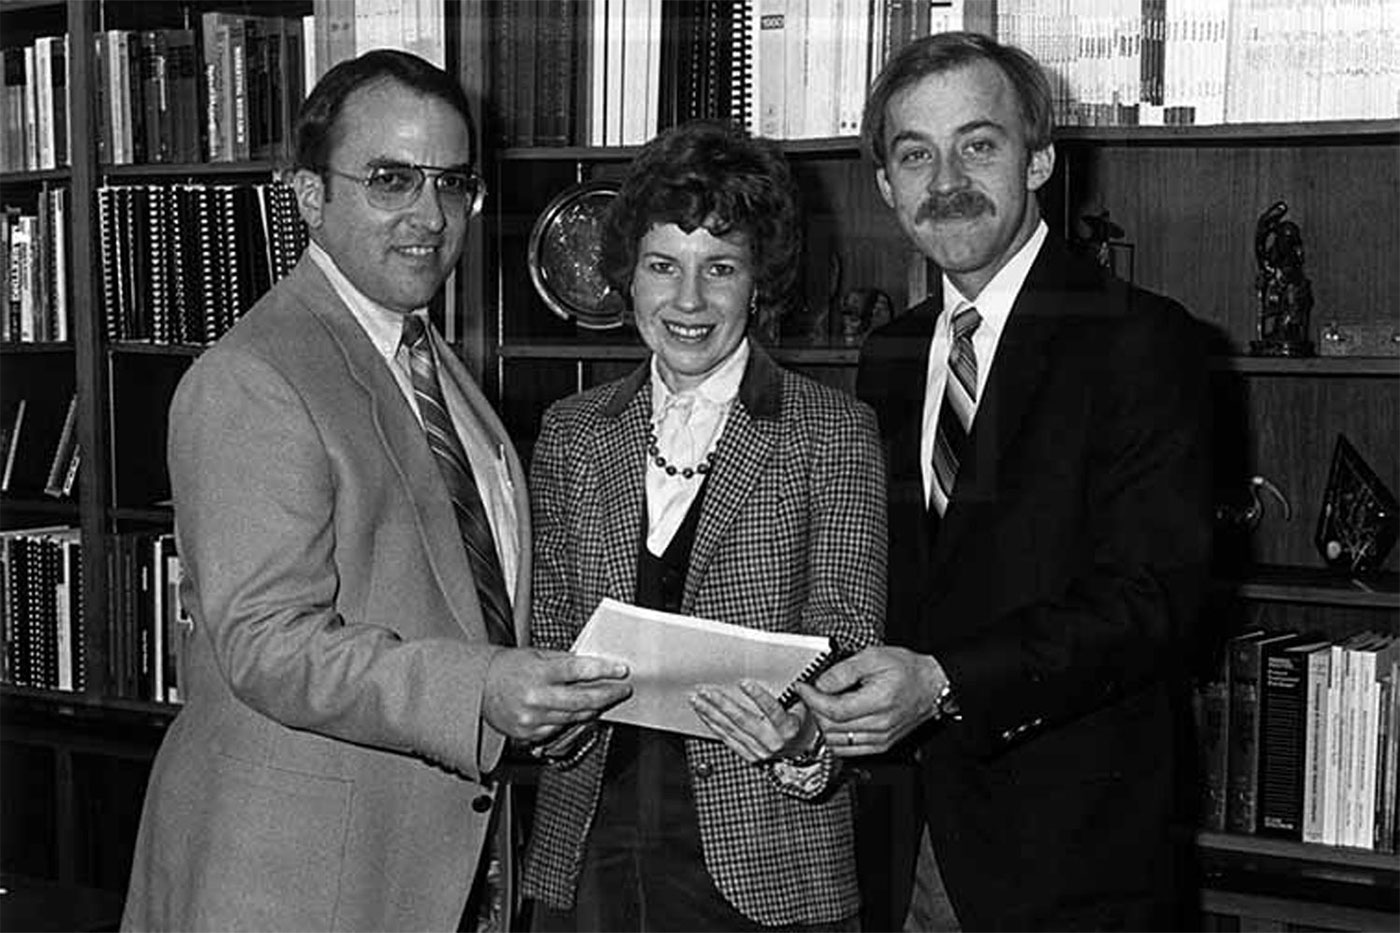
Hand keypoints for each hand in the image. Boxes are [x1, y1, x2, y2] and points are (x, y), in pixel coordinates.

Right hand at [482, 649, 630, 742]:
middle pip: (583, 700)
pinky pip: (560, 728)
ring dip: (594, 709)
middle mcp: (536, 697)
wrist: (479, 687)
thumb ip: (565, 661)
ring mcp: (533, 718)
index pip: (579, 670)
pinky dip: (572, 720)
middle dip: (608, 695)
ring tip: (605, 700)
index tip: (621, 670)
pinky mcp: (529, 733)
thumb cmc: (508, 667)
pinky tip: (580, 712)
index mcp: (538, 673)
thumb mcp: (537, 655)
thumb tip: (594, 665)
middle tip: (623, 690)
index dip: (604, 670)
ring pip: (575, 717)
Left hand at [688, 680, 817, 763]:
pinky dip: (713, 725)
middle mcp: (773, 741)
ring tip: (698, 699)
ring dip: (711, 713)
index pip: (772, 711)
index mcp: (788, 728)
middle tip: (707, 691)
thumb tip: (793, 676)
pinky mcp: (749, 755)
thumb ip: (796, 693)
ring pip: (731, 729)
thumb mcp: (804, 708)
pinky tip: (704, 714)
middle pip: (744, 720)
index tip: (744, 683)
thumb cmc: (800, 725)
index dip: (758, 696)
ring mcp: (759, 750)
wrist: (800, 751)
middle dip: (723, 704)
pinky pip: (727, 739)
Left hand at [793, 646, 945, 756]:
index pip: (834, 710)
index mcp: (879, 701)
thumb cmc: (907, 670)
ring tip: (823, 706)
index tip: (803, 687)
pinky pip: (848, 750)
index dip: (812, 699)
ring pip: (837, 742)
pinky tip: (834, 722)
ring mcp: (881, 738)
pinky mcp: (881, 745)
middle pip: (832, 727)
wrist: (931, 685)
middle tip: (812, 693)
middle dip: (815, 710)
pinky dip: (834, 738)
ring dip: (823, 725)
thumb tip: (821, 683)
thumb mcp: (874, 657)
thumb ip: (844, 671)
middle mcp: (880, 725)